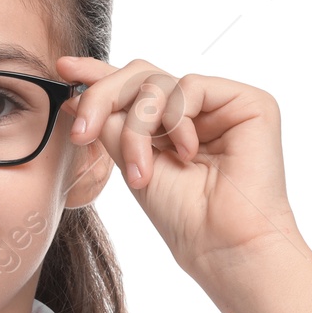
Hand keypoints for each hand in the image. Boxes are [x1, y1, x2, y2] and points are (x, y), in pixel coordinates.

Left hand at [60, 55, 307, 278]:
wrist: (220, 243)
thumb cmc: (182, 216)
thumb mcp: (131, 163)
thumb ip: (111, 124)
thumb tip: (77, 93)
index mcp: (171, 127)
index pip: (133, 90)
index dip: (98, 76)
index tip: (63, 69)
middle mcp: (198, 111)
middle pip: (140, 76)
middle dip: (103, 98)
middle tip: (82, 133)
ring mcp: (223, 105)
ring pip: (158, 82)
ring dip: (138, 127)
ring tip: (141, 172)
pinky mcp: (248, 102)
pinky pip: (190, 87)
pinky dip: (176, 121)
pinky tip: (187, 154)